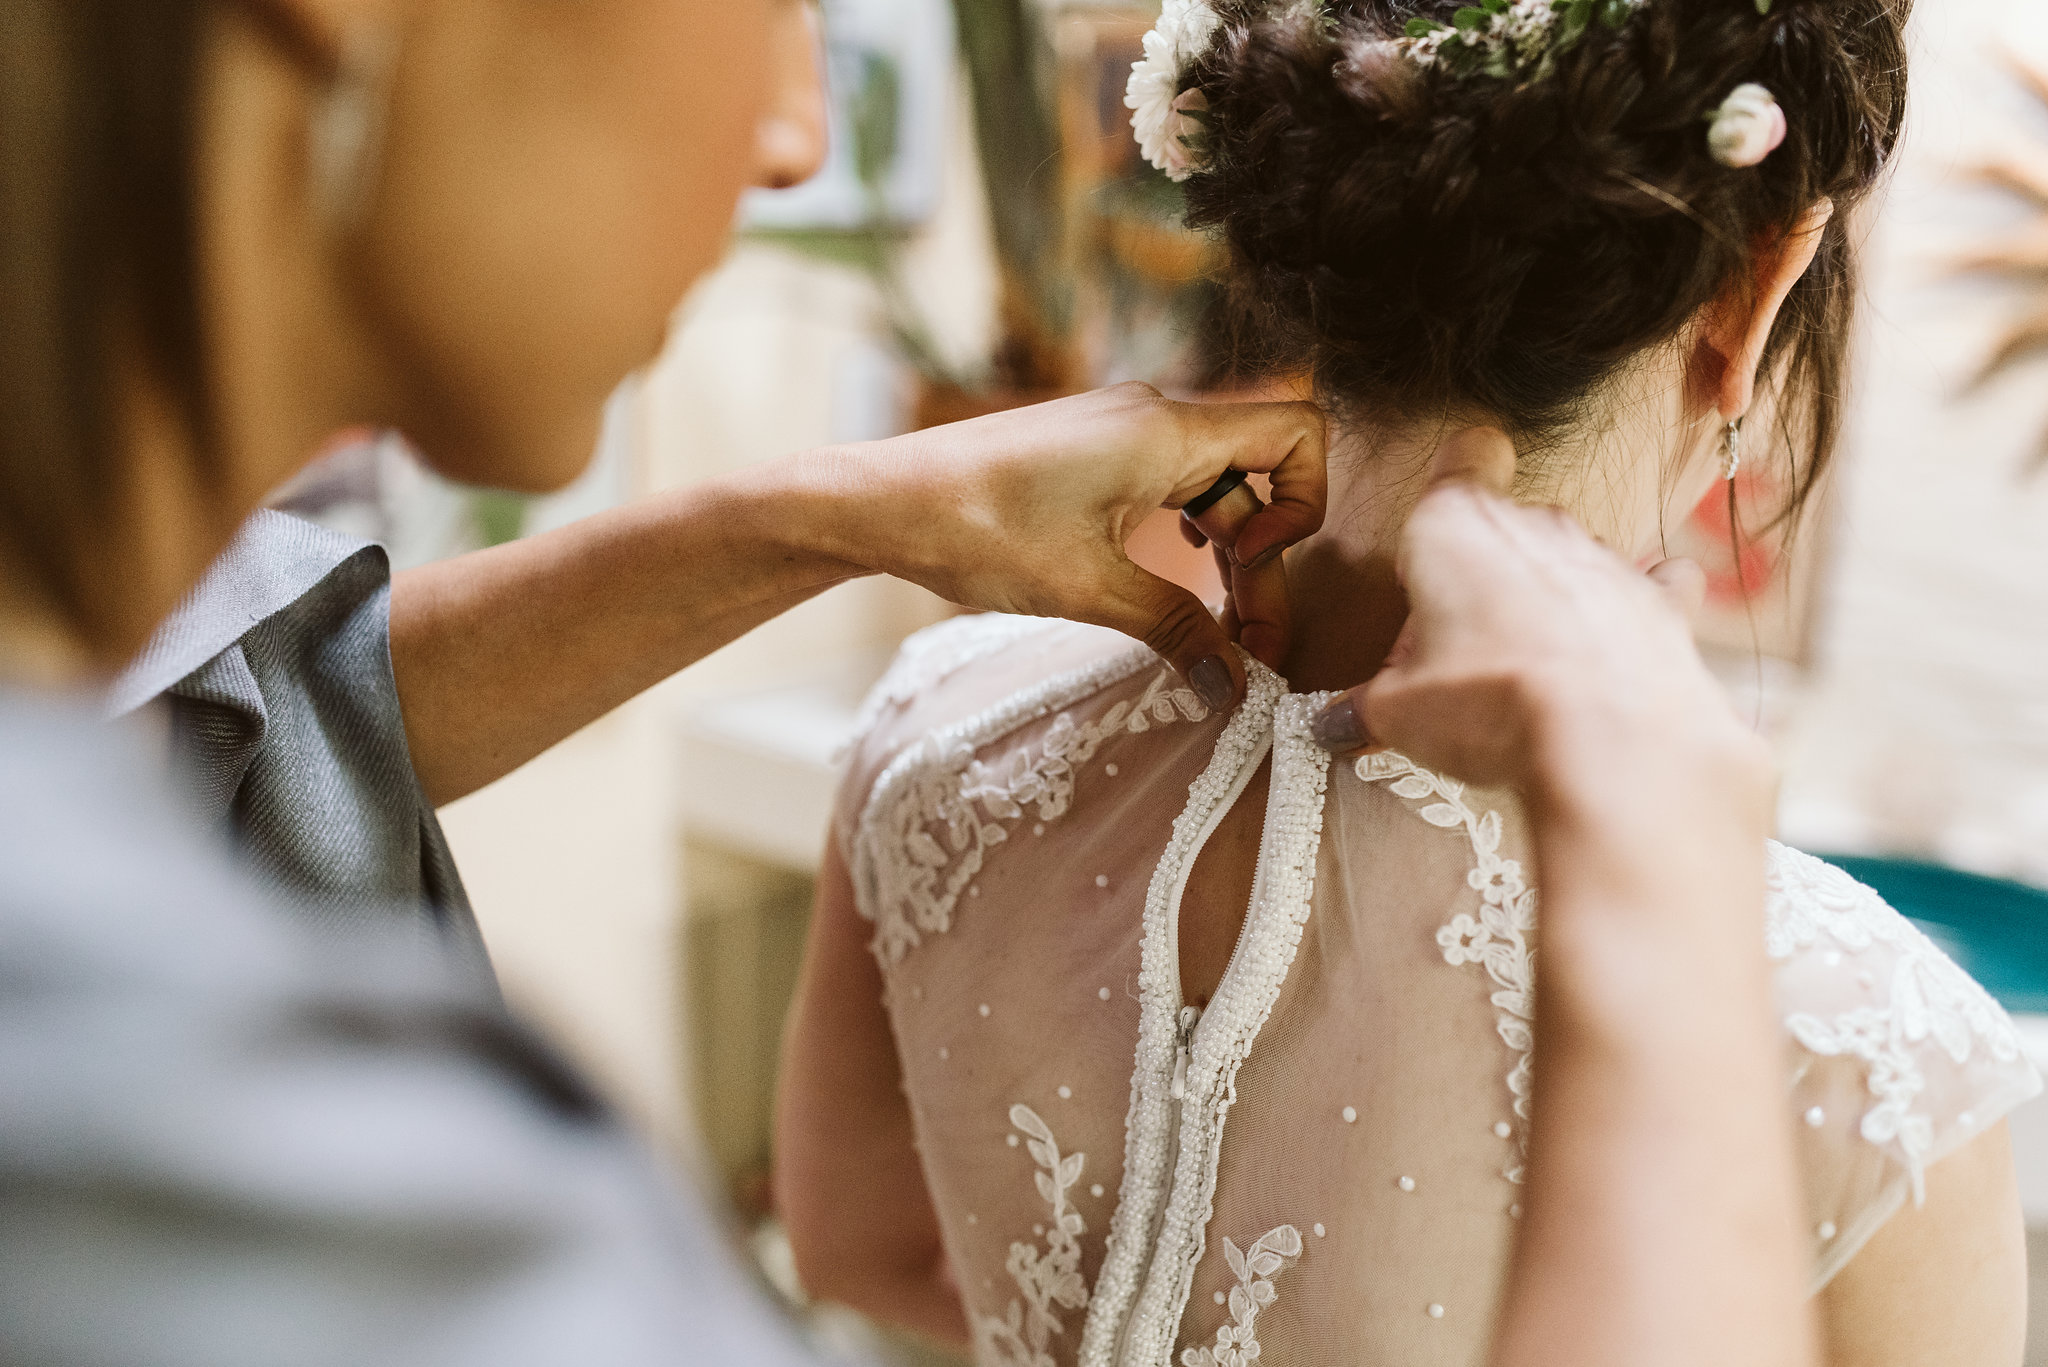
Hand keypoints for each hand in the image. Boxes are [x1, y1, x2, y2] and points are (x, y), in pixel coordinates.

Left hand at [834, 383, 1326, 707]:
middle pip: (1258, 479)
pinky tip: (1166, 593)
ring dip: (1224, 561)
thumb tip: (1235, 682)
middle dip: (1264, 563)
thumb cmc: (977, 529)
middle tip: (1246, 651)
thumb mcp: (1087, 590)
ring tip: (1211, 636)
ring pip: (1214, 492)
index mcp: (1168, 431)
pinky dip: (1183, 542)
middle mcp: (1154, 418)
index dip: (1305, 502)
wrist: (879, 502)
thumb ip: (1175, 628)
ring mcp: (1122, 433)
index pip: (1299, 432)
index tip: (1255, 564)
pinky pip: (1170, 490)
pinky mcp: (1093, 455)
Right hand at [1309, 429, 1765, 807]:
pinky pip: (1651, 585)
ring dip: (1549, 597)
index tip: (1435, 540)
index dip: (1449, 485)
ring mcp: (1604, 558)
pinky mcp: (1663, 602)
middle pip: (1505, 524)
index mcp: (1454, 527)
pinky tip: (1615, 649)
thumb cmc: (1492, 706)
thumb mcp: (1398, 714)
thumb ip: (1367, 705)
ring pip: (1569, 556)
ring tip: (1530, 670)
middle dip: (1483, 575)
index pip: (1462, 455)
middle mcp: (1535, 523)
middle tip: (1459, 647)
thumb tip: (1334, 725)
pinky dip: (1634, 609)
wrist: (1611, 747)